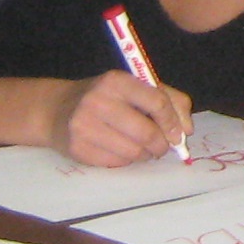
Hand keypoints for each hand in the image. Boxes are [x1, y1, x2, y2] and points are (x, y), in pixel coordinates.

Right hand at [58, 71, 192, 165]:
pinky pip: (116, 163)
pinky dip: (126, 160)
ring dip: (145, 154)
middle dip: (161, 145)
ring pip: (133, 152)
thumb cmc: (105, 98)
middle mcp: (98, 101)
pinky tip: (120, 150)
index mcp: (116, 80)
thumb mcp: (134, 87)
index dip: (173, 122)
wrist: (56, 110)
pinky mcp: (77, 148)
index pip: (157, 102)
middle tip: (162, 146)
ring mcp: (84, 126)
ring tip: (142, 148)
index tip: (178, 134)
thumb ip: (169, 100)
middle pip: (147, 132)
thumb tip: (187, 129)